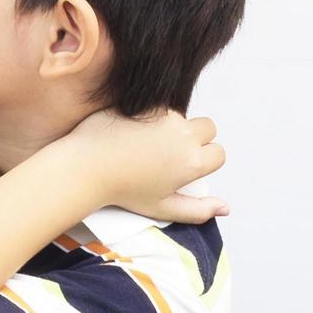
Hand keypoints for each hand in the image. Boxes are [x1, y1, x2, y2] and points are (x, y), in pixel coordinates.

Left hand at [66, 109, 228, 223]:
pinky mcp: (145, 103)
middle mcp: (183, 135)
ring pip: (182, 116)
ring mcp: (164, 116)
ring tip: (146, 144)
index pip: (219, 153)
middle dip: (198, 137)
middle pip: (208, 128)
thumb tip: (226, 208)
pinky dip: (152, 116)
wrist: (86, 166)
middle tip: (172, 152)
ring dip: (173, 126)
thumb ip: (198, 210)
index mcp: (191, 162)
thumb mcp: (162, 208)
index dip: (205, 159)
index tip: (186, 166)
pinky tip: (133, 131)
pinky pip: (159, 107)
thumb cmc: (123, 190)